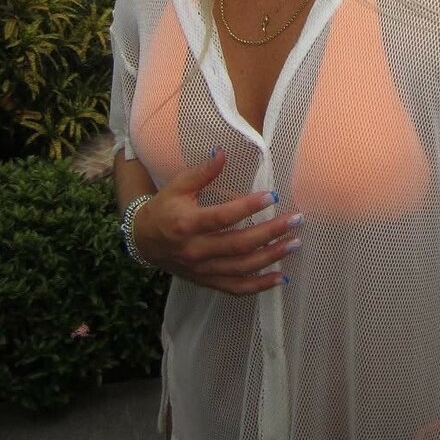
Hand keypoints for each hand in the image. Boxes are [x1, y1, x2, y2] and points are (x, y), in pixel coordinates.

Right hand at [133, 149, 300, 294]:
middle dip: (270, 233)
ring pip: (242, 268)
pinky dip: (259, 286)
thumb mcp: (178, 186)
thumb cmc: (164, 209)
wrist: (144, 241)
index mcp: (186, 224)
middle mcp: (195, 250)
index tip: (272, 196)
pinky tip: (280, 278)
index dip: (247, 208)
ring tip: (294, 244)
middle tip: (295, 221)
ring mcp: (202, 269)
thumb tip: (222, 151)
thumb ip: (202, 171)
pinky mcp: (207, 281)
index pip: (222, 218)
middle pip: (238, 245)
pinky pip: (236, 288)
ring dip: (271, 257)